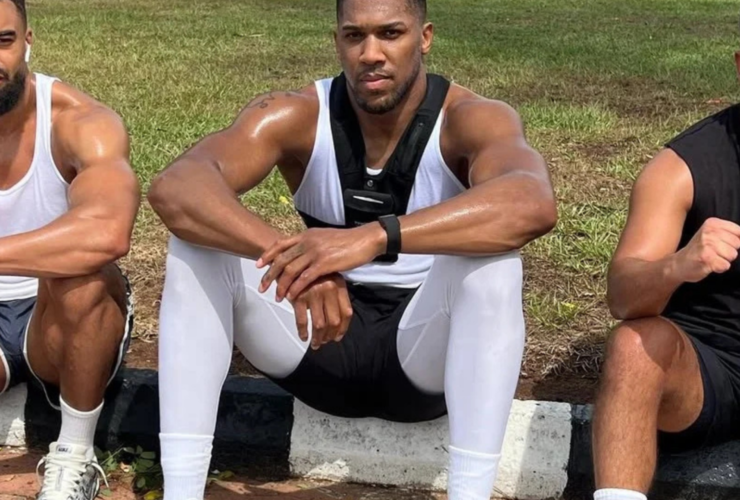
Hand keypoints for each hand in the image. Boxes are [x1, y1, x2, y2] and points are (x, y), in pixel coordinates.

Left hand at [256, 224, 385, 300]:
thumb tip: (301, 252)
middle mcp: (307, 242)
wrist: (364, 240)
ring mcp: (315, 252)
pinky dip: (296, 288)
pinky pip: (304, 278)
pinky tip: (292, 296)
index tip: (258, 265)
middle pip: (281, 259)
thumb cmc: (347, 241)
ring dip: (281, 285)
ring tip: (277, 296)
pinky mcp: (324, 263)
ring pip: (290, 270)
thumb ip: (311, 244)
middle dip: (269, 275)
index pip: (281, 244)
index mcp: (306, 235)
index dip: (267, 255)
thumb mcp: (324, 238)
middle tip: (262, 287)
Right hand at [291, 274, 352, 349]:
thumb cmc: (310, 274)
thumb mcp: (328, 279)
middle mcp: (329, 288)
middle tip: (325, 342)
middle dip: (329, 335)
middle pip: (334, 320)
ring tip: (316, 343)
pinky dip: (303, 332)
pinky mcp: (299, 297)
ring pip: (319, 324)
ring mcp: (314, 293)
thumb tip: (338, 323)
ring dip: (318, 337)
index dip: (343, 328)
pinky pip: (302, 320)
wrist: (289, 262)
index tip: (338, 336)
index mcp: (339, 284)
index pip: (346, 312)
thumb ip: (335, 297)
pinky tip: (304, 336)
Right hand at [674, 218, 739, 282]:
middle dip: (730, 251)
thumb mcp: (713, 234)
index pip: (739, 232)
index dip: (734, 242)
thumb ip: (731, 233)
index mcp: (713, 223)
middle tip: (715, 252)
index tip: (722, 244)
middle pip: (738, 244)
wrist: (679, 263)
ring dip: (724, 260)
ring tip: (712, 258)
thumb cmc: (700, 250)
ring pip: (733, 255)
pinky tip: (709, 265)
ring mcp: (707, 244)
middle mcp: (709, 231)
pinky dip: (719, 268)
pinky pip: (725, 265)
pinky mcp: (706, 258)